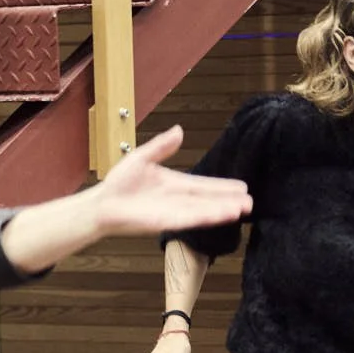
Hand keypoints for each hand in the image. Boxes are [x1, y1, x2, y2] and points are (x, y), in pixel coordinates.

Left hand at [88, 127, 251, 236]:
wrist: (102, 204)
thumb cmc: (119, 183)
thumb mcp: (142, 157)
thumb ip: (162, 146)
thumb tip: (180, 130)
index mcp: (174, 184)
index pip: (203, 185)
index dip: (222, 186)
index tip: (242, 187)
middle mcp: (177, 200)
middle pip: (208, 200)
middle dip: (229, 201)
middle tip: (251, 203)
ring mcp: (173, 212)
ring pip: (203, 211)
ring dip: (223, 211)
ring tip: (243, 210)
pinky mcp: (166, 222)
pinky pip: (190, 218)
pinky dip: (207, 216)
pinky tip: (221, 215)